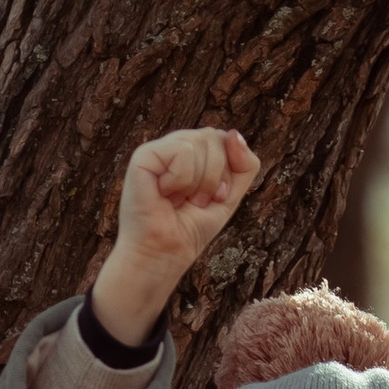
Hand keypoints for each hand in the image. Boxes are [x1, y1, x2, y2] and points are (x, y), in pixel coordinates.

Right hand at [91, 126, 260, 344]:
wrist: (164, 254)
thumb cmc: (190, 230)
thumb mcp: (229, 196)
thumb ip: (244, 165)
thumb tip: (235, 133)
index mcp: (193, 154)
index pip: (225, 140)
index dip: (227, 172)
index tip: (213, 199)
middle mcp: (175, 147)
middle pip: (215, 137)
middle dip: (215, 177)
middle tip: (195, 201)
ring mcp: (159, 150)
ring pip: (200, 142)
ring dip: (199, 182)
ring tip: (179, 200)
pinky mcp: (144, 156)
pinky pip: (183, 151)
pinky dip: (182, 180)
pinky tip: (165, 194)